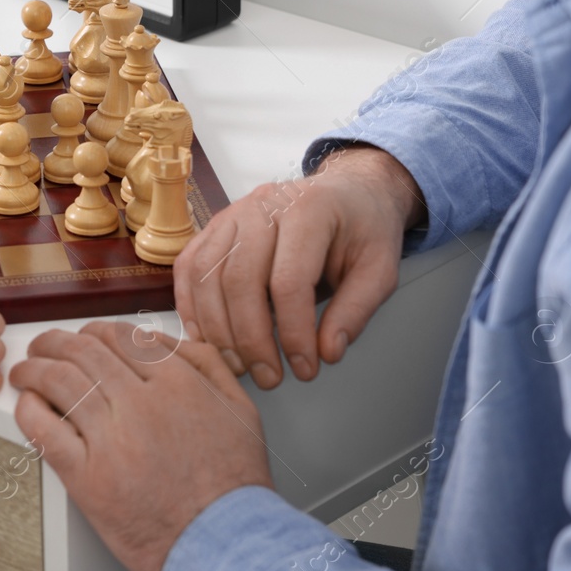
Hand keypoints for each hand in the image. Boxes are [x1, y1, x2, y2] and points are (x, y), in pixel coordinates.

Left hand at [11, 321, 272, 570]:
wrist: (225, 545)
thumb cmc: (232, 486)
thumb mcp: (239, 409)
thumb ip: (205, 365)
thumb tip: (163, 339)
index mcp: (178, 383)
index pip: (120, 336)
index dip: (92, 332)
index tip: (82, 338)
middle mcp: (142, 404)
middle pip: (83, 352)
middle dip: (54, 343)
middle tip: (42, 348)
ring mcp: (113, 440)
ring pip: (58, 382)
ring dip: (33, 370)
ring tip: (23, 372)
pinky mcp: (88, 478)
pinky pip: (44, 431)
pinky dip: (28, 410)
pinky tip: (26, 405)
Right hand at [172, 145, 424, 388]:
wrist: (346, 192)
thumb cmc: (362, 229)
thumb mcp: (381, 269)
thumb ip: (356, 310)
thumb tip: (327, 351)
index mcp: (308, 210)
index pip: (289, 280)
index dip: (293, 333)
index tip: (305, 369)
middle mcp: (262, 206)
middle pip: (239, 279)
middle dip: (250, 338)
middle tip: (269, 377)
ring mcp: (231, 214)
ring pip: (206, 275)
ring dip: (217, 329)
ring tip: (239, 366)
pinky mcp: (214, 227)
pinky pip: (189, 268)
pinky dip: (190, 307)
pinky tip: (208, 340)